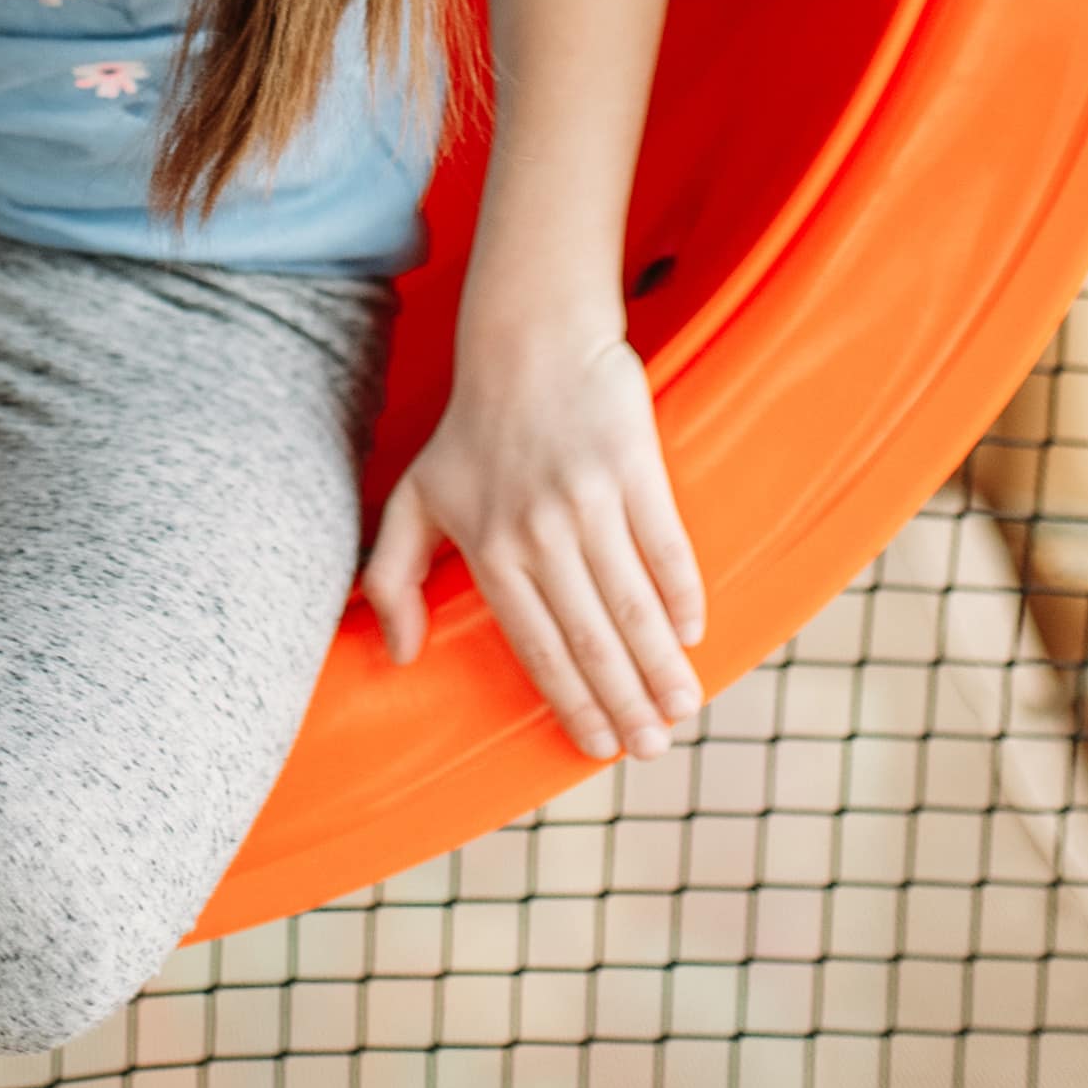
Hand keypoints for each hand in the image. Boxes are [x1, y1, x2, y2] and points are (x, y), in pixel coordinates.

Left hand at [360, 330, 704, 761]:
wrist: (528, 338)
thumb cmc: (471, 428)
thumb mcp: (415, 498)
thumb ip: (393, 577)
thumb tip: (399, 655)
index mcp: (488, 548)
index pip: (536, 647)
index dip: (571, 704)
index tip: (597, 747)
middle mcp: (536, 531)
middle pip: (590, 639)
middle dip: (625, 704)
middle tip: (653, 748)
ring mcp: (586, 498)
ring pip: (630, 603)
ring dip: (661, 664)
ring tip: (683, 708)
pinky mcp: (631, 464)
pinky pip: (662, 544)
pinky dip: (681, 593)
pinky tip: (693, 632)